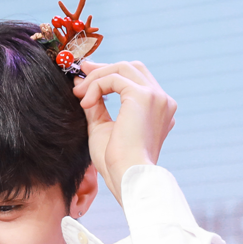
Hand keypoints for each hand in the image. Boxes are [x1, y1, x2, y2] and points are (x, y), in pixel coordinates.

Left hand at [73, 61, 176, 204]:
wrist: (127, 176)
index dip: (110, 74)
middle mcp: (163, 101)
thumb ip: (97, 105)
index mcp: (159, 110)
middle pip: (132, 67)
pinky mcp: (143, 96)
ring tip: (79, 95)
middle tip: (80, 73)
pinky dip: (96, 86)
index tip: (86, 76)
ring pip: (122, 68)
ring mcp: (156, 97)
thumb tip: (81, 82)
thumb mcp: (103, 126)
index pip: (136, 79)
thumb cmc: (116, 161)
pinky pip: (114, 78)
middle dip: (104, 68)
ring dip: (97, 77)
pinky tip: (85, 103)